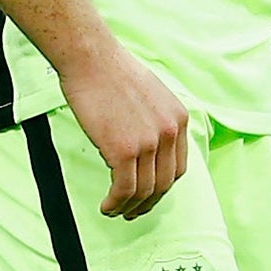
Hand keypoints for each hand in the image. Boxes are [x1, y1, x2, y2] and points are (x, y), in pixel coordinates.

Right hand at [59, 42, 189, 220]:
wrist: (91, 58)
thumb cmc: (111, 71)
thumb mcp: (150, 94)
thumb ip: (155, 121)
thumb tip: (145, 147)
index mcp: (179, 120)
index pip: (178, 168)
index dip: (163, 187)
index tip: (149, 194)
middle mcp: (170, 133)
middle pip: (163, 184)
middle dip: (148, 203)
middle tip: (134, 211)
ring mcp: (148, 143)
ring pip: (144, 191)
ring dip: (130, 207)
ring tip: (116, 211)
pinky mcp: (124, 150)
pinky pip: (124, 188)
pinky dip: (116, 202)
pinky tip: (107, 205)